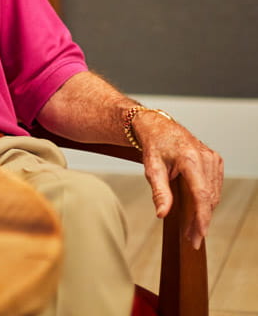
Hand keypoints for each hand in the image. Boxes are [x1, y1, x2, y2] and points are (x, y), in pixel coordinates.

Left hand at [135, 111, 223, 249]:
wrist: (158, 127)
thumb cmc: (154, 146)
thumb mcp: (151, 168)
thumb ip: (159, 192)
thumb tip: (162, 213)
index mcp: (189, 158)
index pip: (201, 194)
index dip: (202, 217)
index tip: (199, 234)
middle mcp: (205, 157)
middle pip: (209, 197)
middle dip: (201, 220)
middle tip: (191, 239)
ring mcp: (212, 158)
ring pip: (214, 194)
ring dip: (205, 212)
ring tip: (191, 229)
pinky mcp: (215, 160)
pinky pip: (215, 187)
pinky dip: (207, 200)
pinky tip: (197, 211)